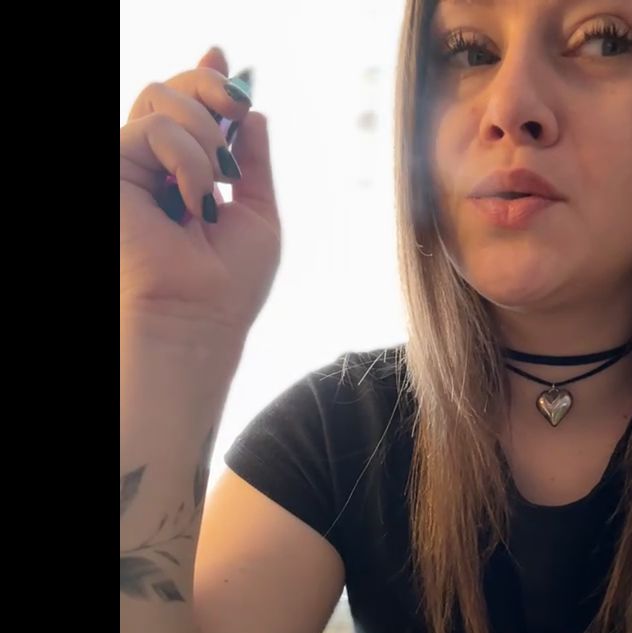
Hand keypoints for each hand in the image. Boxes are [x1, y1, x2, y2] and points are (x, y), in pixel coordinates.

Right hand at [120, 47, 280, 340]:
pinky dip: (188, 163)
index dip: (205, 78)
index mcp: (186, 175)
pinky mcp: (113, 167)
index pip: (189, 111)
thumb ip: (253, 162)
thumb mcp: (257, 214)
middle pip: (171, 90)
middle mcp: (153, 166)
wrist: (199, 315)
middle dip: (211, 88)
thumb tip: (255, 113)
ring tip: (213, 193)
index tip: (225, 57)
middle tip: (238, 112)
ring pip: (163, 100)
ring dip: (205, 141)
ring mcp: (130, 165)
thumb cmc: (230, 282)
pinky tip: (193, 204)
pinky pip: (156, 130)